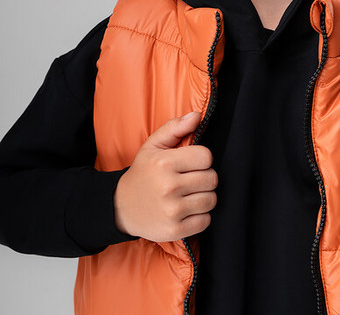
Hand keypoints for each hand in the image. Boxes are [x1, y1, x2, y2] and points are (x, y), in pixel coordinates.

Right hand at [113, 112, 217, 241]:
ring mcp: (172, 211)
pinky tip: (187, 210)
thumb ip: (175, 128)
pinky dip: (200, 216)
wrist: (121, 207)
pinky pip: (205, 221)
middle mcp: (169, 187)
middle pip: (211, 178)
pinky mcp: (175, 230)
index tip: (192, 163)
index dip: (202, 159)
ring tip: (190, 194)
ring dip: (204, 197)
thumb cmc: (143, 172)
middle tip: (191, 179)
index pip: (206, 157)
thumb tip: (196, 116)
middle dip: (204, 177)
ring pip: (211, 200)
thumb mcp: (153, 145)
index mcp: (164, 163)